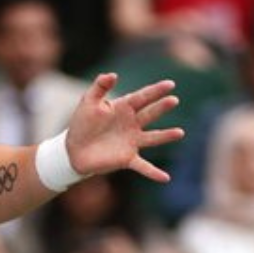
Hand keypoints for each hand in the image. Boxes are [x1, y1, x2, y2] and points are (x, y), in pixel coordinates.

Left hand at [65, 74, 183, 181]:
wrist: (73, 149)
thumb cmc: (82, 124)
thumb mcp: (88, 102)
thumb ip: (99, 87)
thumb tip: (112, 75)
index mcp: (123, 108)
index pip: (142, 97)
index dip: (155, 91)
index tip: (170, 84)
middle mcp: (131, 124)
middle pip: (150, 114)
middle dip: (161, 107)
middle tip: (173, 100)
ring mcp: (131, 142)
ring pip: (152, 138)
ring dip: (165, 136)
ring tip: (180, 133)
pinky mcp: (127, 159)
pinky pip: (143, 166)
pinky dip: (154, 172)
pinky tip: (166, 178)